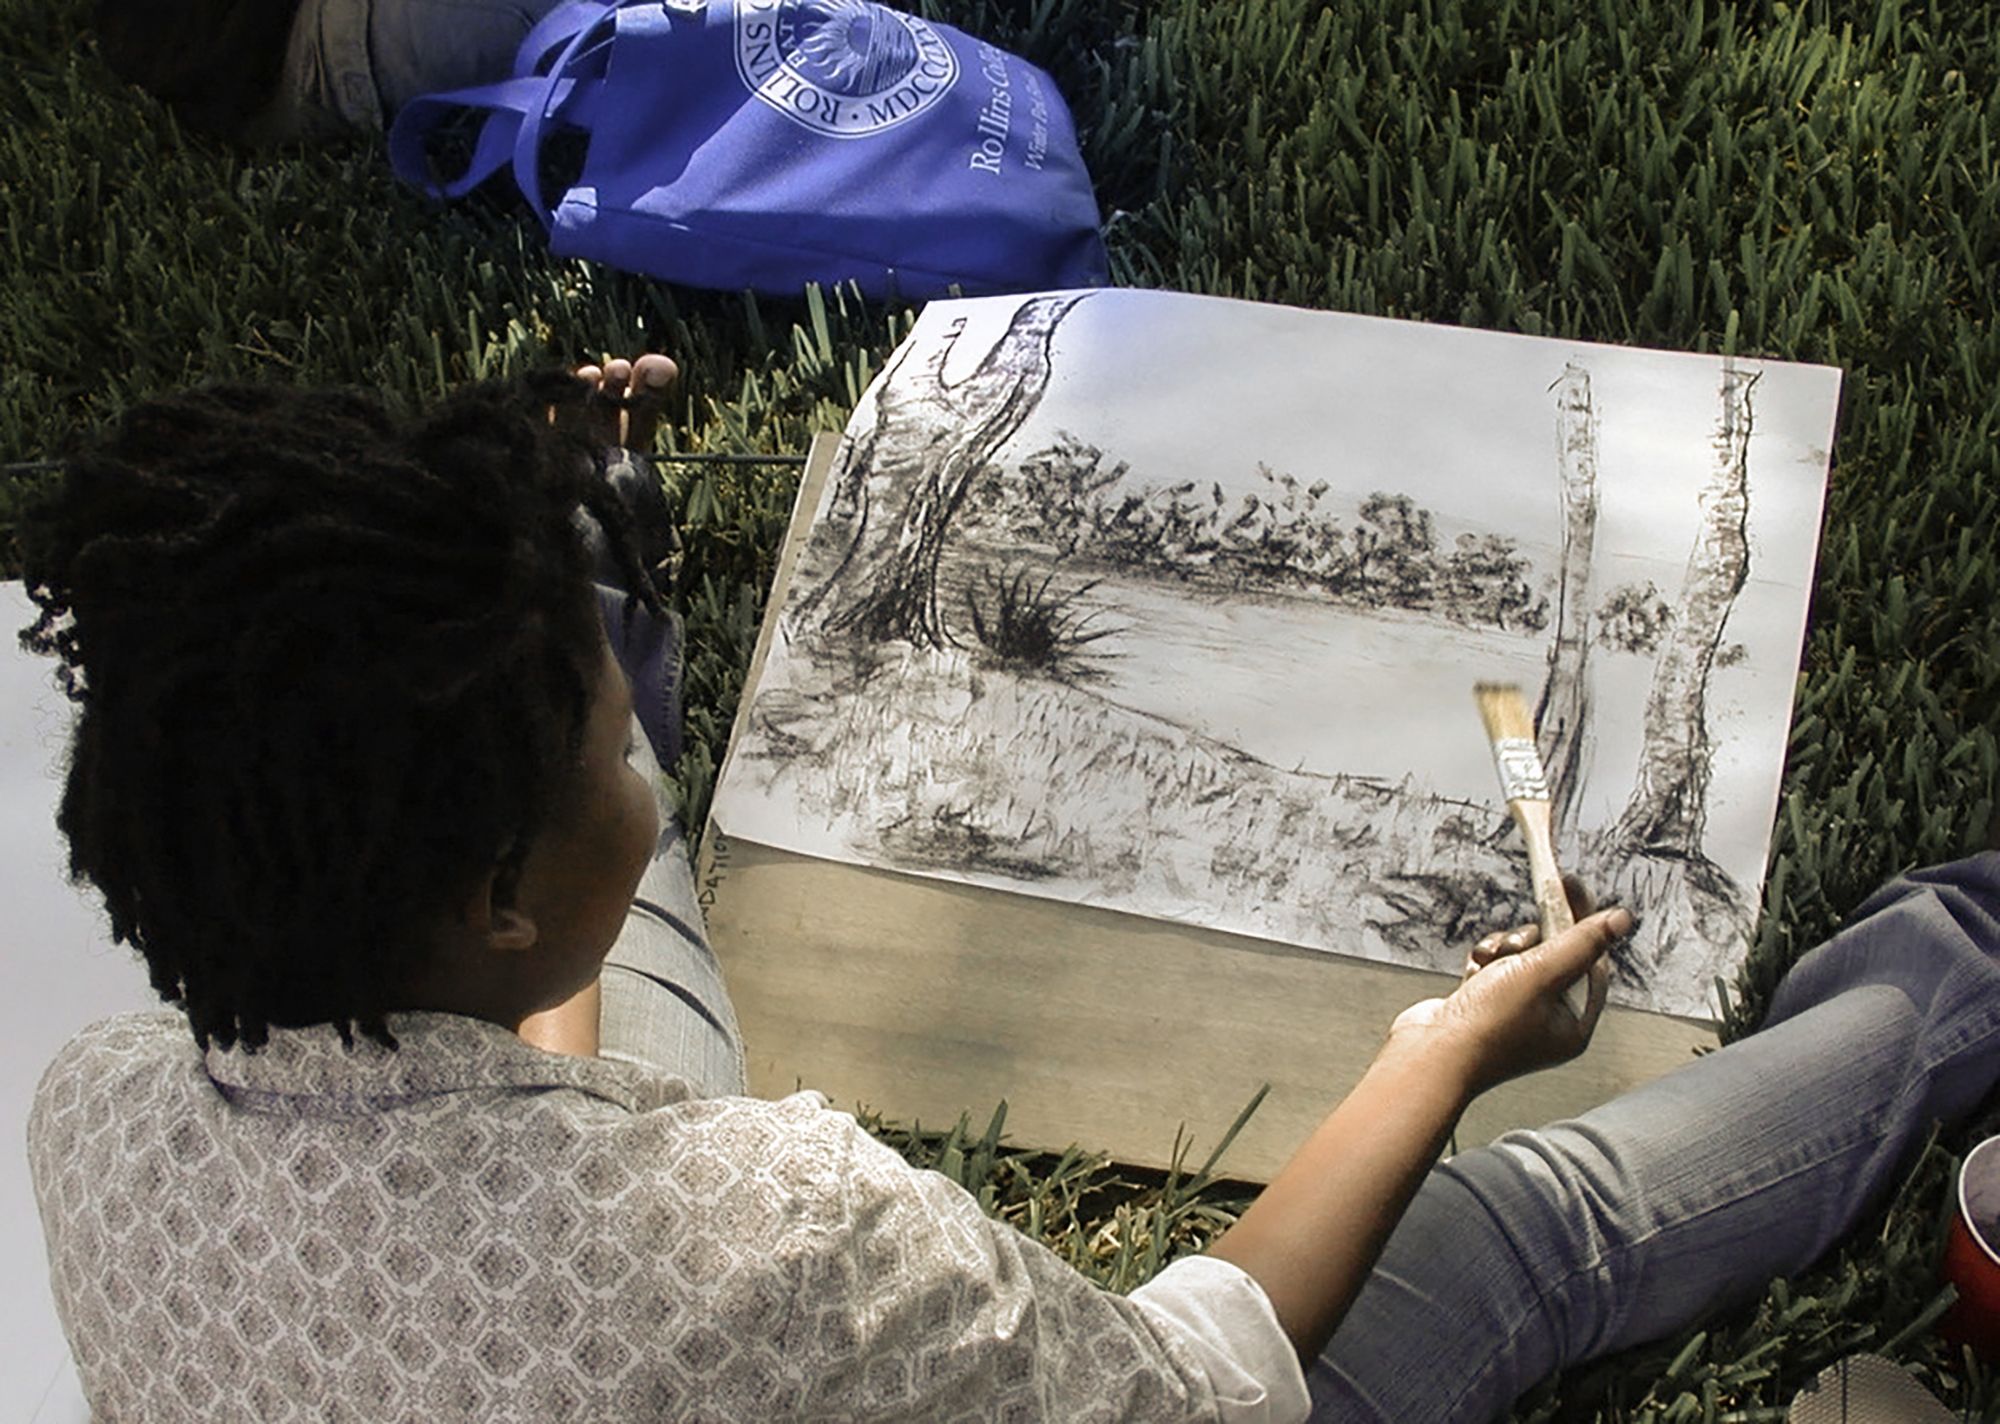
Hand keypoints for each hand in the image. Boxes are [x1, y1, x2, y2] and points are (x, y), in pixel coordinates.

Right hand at [1387, 898, 1631, 1096]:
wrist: (1430, 1053)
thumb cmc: (1488, 1026)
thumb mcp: (1542, 974)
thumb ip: (1582, 942)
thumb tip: (1622, 919)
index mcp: (1573, 1026)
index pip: (1592, 963)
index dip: (1584, 922)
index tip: (1571, 886)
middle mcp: (1547, 1023)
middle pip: (1554, 957)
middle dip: (1534, 939)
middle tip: (1526, 928)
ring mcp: (1513, 1014)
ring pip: (1520, 958)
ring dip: (1505, 948)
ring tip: (1491, 960)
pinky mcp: (1484, 1005)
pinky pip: (1494, 967)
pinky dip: (1485, 961)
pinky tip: (1474, 970)